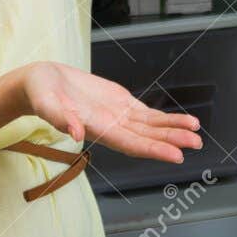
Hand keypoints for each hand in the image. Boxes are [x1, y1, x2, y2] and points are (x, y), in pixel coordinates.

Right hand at [18, 61, 201, 163]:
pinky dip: (166, 118)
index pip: (131, 144)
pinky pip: (148, 114)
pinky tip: (184, 120)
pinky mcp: (121, 103)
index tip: (177, 155)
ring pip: (151, 126)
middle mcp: (112, 126)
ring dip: (174, 130)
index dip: (154, 150)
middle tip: (197, 142)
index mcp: (97, 129)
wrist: (40, 82)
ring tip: (197, 131)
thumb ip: (60, 119)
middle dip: (172, 140)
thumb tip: (77, 135)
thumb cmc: (40, 93)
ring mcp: (118, 115)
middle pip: (147, 137)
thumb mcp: (46, 102)